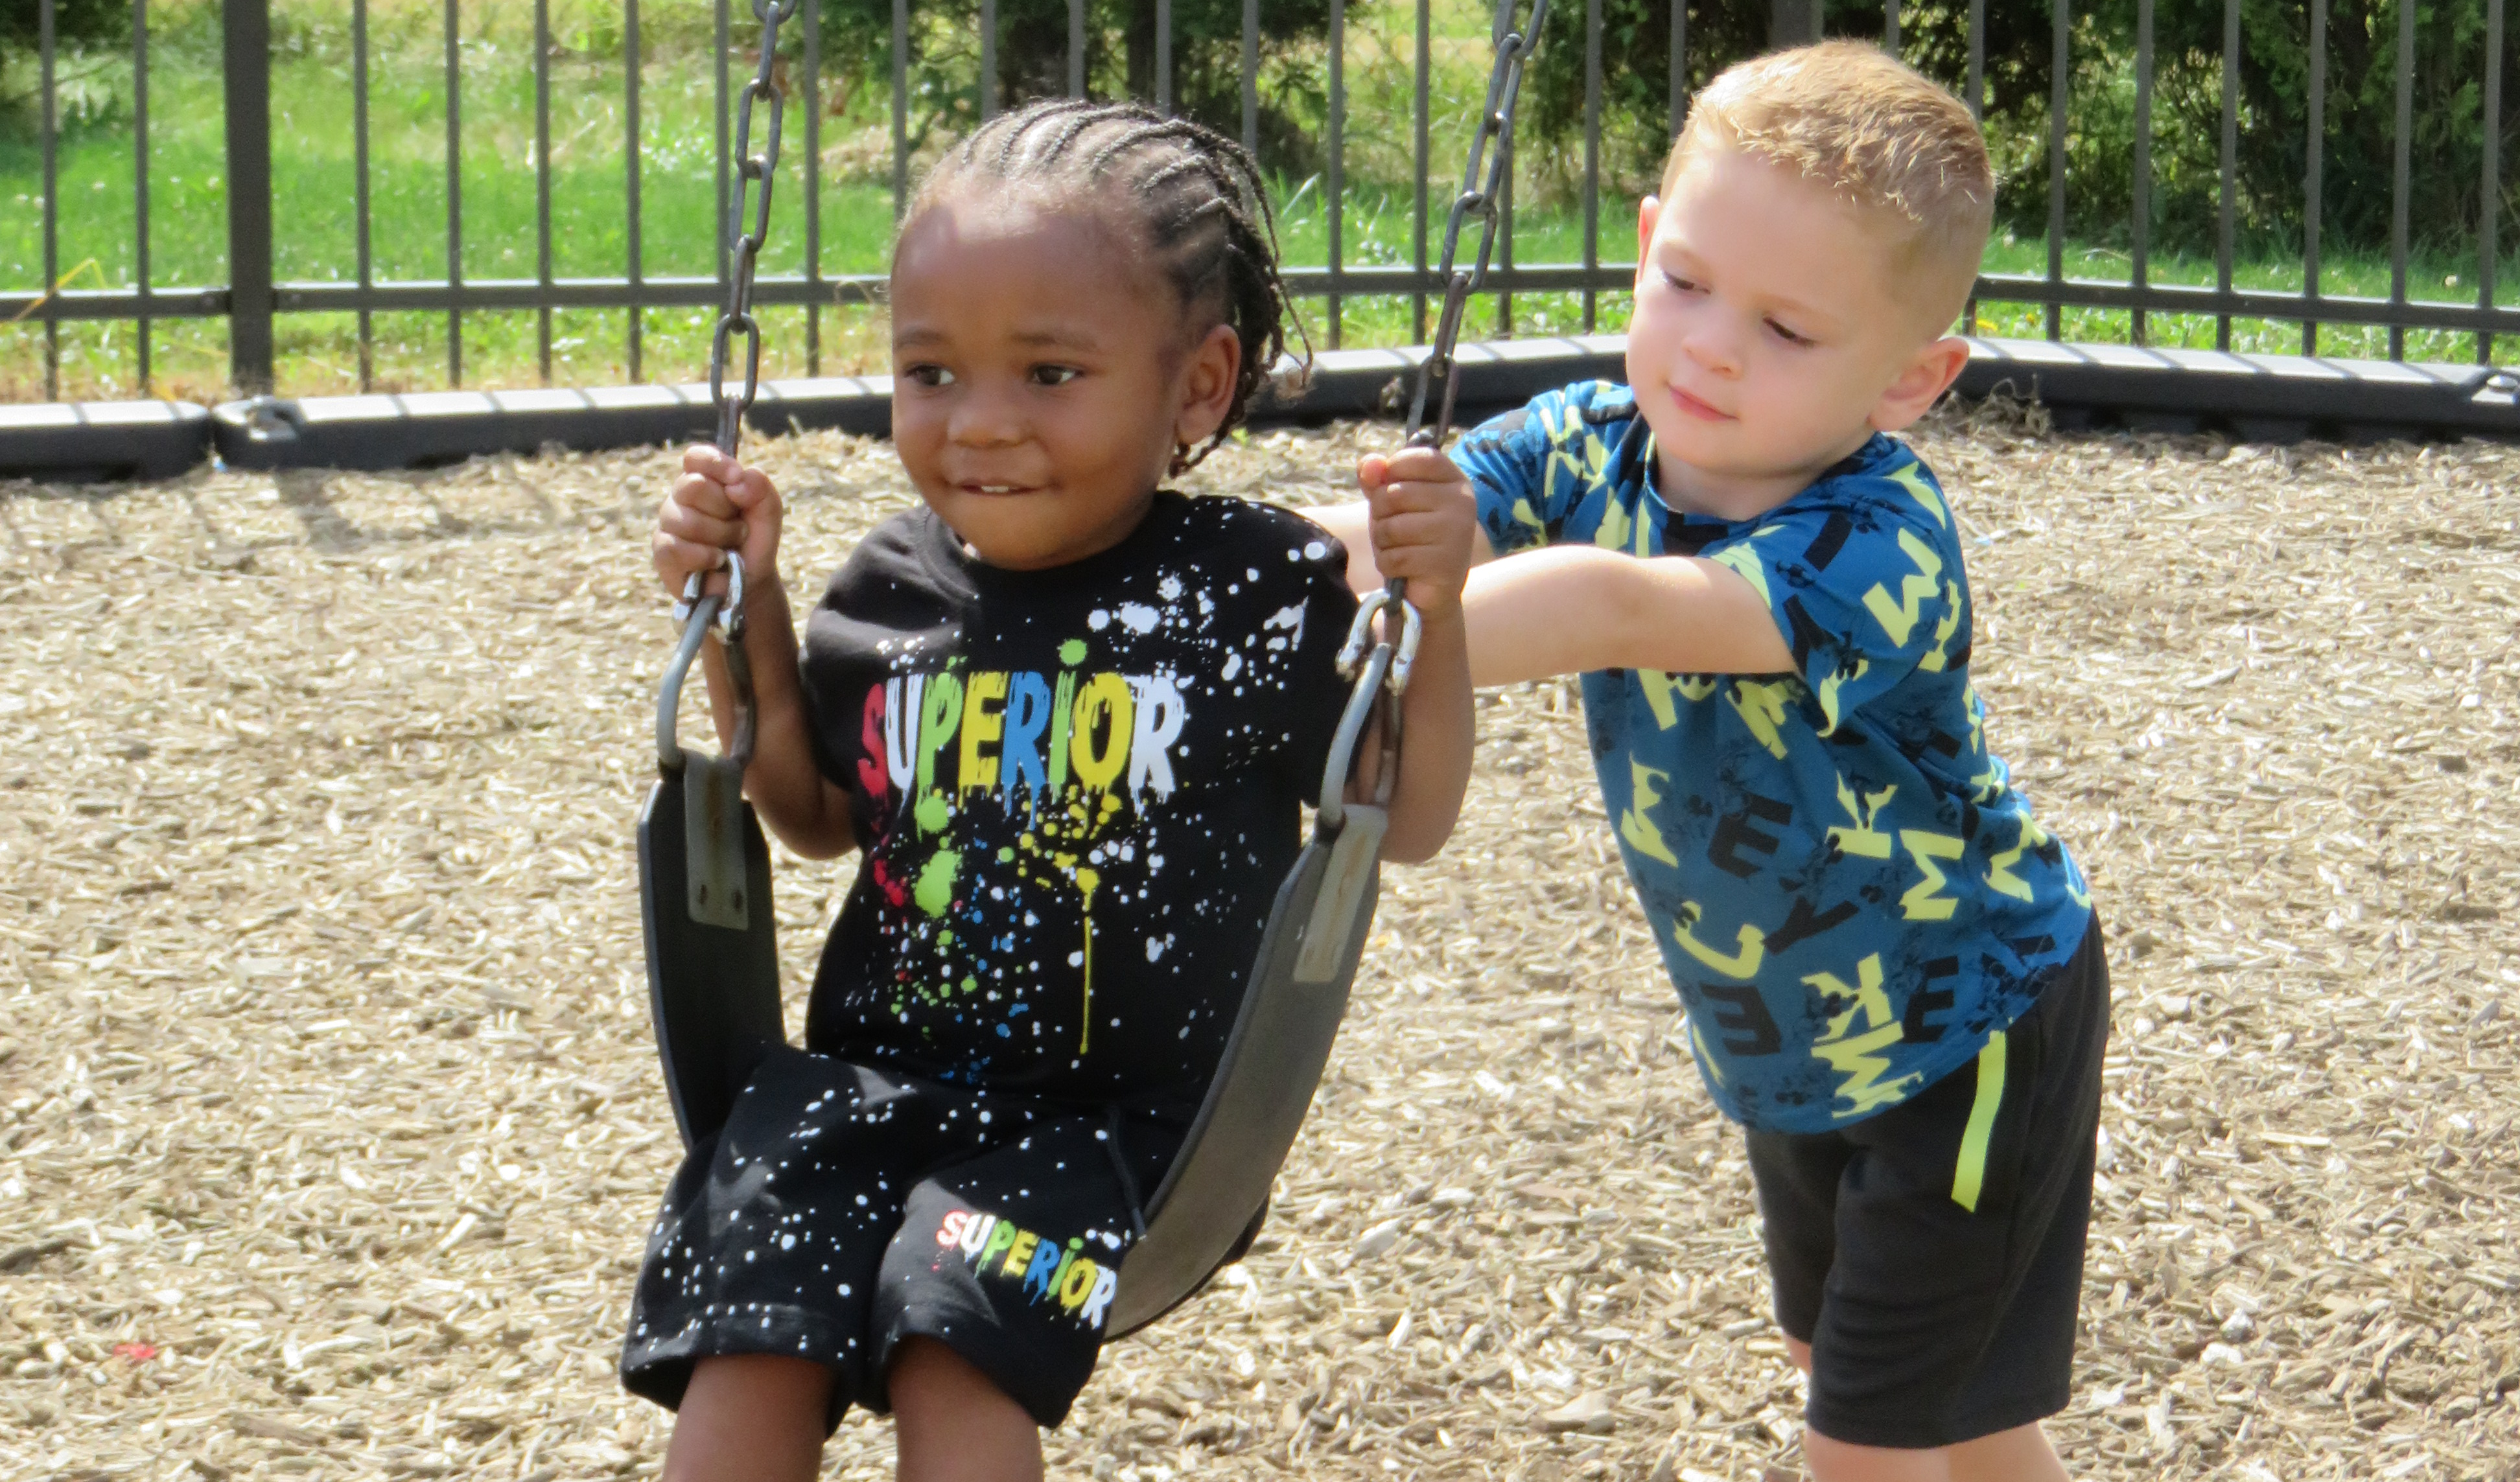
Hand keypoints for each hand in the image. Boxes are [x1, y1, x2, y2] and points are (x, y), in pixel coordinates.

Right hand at [654, 444, 783, 601]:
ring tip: (729, 548)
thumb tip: (738, 480)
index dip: (714, 464)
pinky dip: (703, 557)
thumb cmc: (754, 542)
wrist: (750, 583)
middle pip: (693, 486)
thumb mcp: (768, 515)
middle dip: (724, 510)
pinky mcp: (663, 551)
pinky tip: (717, 562)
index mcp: (705, 479)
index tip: (736, 478)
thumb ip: (761, 490)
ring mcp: (669, 523)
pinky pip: (675, 547)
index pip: (696, 457)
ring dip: (720, 537)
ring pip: (687, 521)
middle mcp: (681, 497)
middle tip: (738, 527)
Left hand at [1356, 444, 1475, 618]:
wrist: (1432, 588)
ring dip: (1384, 543)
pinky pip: (1394, 557)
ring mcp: (1457, 533)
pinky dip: (1388, 565)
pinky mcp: (1445, 564)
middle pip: (1394, 494)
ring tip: (1401, 549)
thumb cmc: (1411, 537)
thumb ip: (1378, 477)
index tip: (1394, 490)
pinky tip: (1404, 569)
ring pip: (1391, 527)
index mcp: (1454, 480)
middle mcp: (1462, 502)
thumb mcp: (1392, 501)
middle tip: (1397, 531)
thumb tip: (1370, 465)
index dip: (1392, 472)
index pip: (1414, 458)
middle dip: (1381, 515)